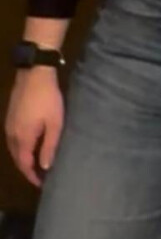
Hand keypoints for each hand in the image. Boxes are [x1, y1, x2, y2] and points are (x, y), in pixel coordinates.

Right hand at [5, 68, 63, 186]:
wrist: (35, 73)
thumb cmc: (48, 99)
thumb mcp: (55, 123)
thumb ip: (49, 146)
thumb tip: (45, 167)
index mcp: (22, 139)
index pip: (24, 164)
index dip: (32, 176)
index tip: (42, 183)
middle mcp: (11, 135)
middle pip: (17, 158)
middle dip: (27, 168)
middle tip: (40, 175)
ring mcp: (9, 124)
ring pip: (14, 148)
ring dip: (23, 157)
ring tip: (36, 162)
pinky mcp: (10, 115)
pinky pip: (13, 138)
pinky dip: (21, 146)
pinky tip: (30, 143)